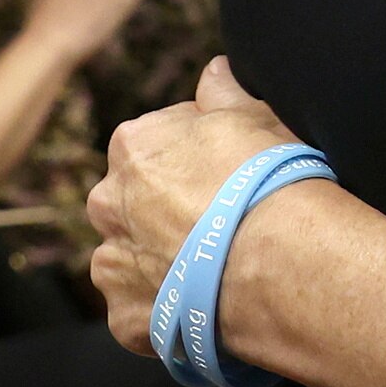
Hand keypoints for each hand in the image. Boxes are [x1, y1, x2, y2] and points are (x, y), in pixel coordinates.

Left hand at [89, 57, 298, 350]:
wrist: (277, 260)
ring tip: (215, 268)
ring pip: (130, 257)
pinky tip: (205, 302)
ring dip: (161, 261)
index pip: (156, 143)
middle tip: (220, 221)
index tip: (228, 172)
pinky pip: (141, 311)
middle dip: (164, 210)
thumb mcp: (253, 116)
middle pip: (133, 202)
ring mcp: (112, 263)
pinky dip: (165, 309)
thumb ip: (222, 91)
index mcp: (133, 146)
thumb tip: (213, 70)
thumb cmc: (269, 179)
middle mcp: (108, 202)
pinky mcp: (124, 316)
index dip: (195, 157)